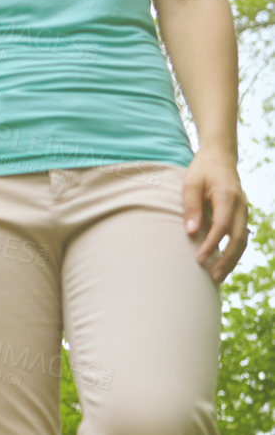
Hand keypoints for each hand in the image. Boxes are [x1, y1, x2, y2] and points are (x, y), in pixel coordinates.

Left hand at [182, 149, 247, 283]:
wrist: (220, 156)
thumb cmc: (202, 170)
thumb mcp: (191, 184)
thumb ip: (191, 207)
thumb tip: (191, 233)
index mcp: (227, 196)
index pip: (222, 226)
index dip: (212, 244)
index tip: (199, 258)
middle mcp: (240, 205)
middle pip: (238, 238)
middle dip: (227, 259)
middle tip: (212, 277)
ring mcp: (243, 210)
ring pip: (243, 240)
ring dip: (232, 260)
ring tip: (218, 278)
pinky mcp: (242, 215)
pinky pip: (242, 237)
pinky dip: (235, 252)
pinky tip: (224, 265)